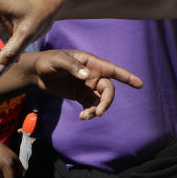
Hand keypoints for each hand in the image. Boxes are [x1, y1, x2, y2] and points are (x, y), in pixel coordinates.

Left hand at [29, 50, 143, 119]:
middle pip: (109, 89)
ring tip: (85, 116)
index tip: (140, 85)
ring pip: (101, 100)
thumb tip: (88, 77)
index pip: (114, 70)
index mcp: (92, 63)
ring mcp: (88, 86)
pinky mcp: (80, 96)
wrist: (36, 73)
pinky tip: (82, 116)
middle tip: (99, 112)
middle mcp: (93, 75)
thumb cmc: (48, 61)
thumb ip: (73, 67)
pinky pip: (91, 106)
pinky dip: (90, 113)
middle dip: (107, 101)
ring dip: (97, 109)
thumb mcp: (59, 60)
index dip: (128, 77)